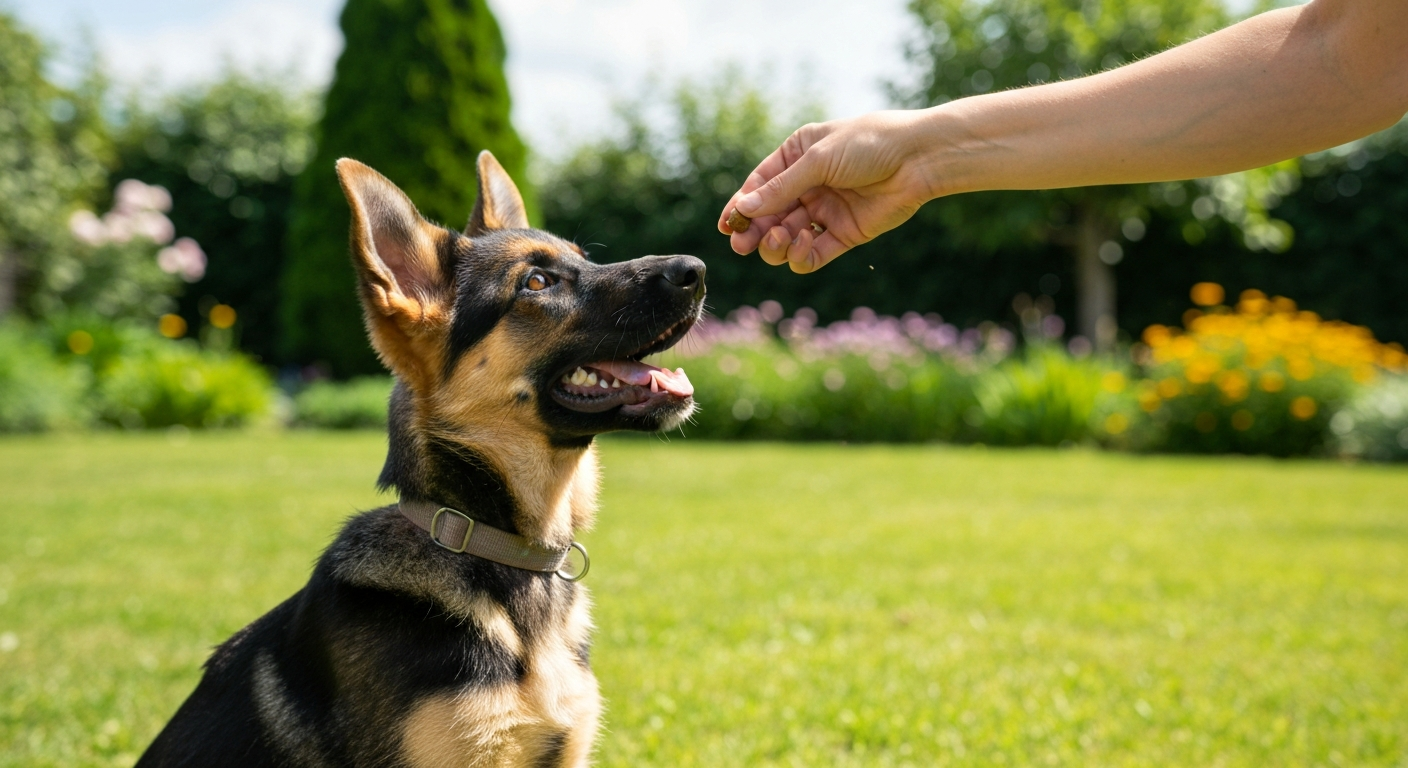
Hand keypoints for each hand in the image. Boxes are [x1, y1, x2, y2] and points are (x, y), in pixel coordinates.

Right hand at [717, 110, 936, 272]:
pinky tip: (803, 245)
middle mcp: (808, 185)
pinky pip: (813, 254)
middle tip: (742, 245)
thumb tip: (743, 209)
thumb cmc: (869, 144)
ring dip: (777, 243)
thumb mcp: (818, 160)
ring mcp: (825, 211)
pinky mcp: (844, 234)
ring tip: (782, 237)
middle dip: (754, 232)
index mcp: (797, 156)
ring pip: (787, 238)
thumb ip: (781, 188)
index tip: (727, 226)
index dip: (741, 206)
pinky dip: (801, 256)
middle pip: (770, 216)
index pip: (759, 185)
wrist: (918, 158)